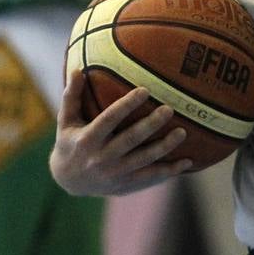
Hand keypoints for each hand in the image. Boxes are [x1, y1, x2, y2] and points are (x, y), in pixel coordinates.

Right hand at [49, 69, 192, 195]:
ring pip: (144, 160)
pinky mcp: (126, 185)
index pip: (109, 119)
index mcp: (88, 139)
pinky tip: (187, 162)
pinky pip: (150, 178)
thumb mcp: (66, 120)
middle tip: (169, 109)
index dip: (126, 105)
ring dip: (164, 147)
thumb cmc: (70, 142)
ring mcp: (115, 174)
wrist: (69, 181)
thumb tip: (77, 69)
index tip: (144, 90)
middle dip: (150, 125)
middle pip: (130, 140)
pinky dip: (169, 171)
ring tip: (182, 132)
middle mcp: (102, 158)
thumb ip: (72, 96)